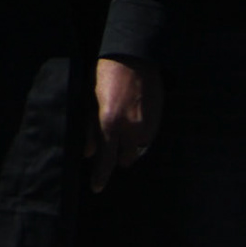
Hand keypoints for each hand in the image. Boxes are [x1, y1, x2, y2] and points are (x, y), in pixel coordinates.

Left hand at [87, 56, 163, 192]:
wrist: (136, 58)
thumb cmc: (107, 75)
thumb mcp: (91, 100)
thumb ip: (90, 129)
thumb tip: (88, 152)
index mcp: (109, 124)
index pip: (105, 161)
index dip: (100, 177)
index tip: (97, 187)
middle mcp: (130, 129)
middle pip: (125, 160)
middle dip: (117, 157)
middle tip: (110, 145)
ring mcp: (147, 127)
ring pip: (137, 150)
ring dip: (129, 145)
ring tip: (123, 126)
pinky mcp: (157, 122)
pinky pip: (147, 138)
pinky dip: (140, 135)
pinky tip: (134, 118)